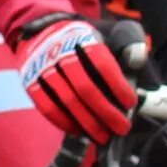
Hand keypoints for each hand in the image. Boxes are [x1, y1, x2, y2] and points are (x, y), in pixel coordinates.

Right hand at [13, 15, 134, 142]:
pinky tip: (79, 131)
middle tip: (122, 128)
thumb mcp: (108, 30)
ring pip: (66, 100)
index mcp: (82, 38)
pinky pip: (46, 107)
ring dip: (87, 122)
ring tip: (103, 136)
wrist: (41, 30)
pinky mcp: (29, 82)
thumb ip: (129, 43)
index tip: (130, 103)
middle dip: (106, 111)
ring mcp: (41, 68)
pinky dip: (63, 122)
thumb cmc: (83, 37)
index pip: (102, 64)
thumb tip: (137, 63)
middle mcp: (59, 52)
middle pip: (84, 87)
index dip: (118, 86)